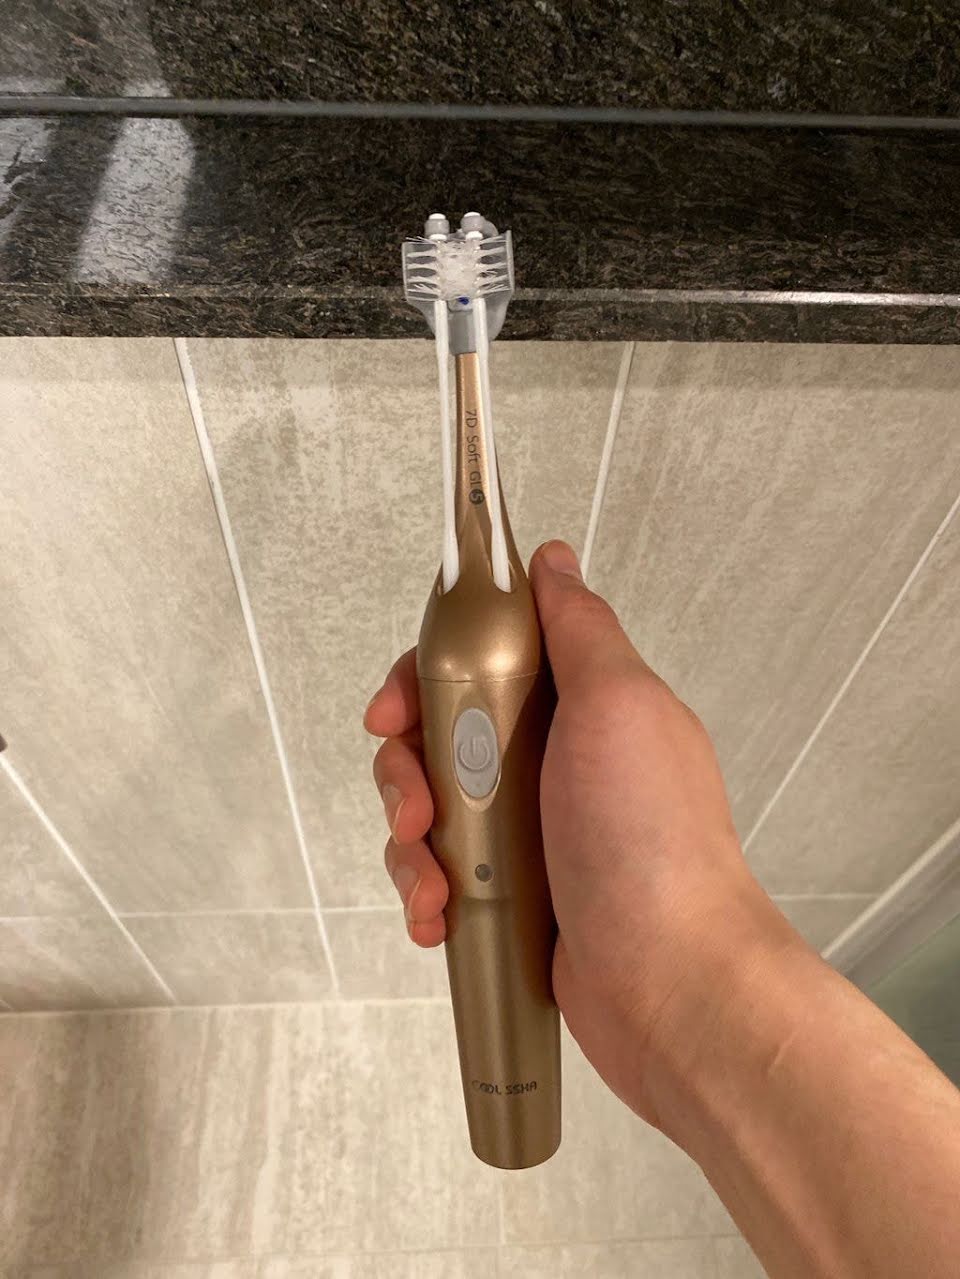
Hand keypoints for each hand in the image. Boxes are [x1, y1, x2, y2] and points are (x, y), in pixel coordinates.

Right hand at [364, 540, 792, 1125]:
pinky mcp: (512, 897)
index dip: (426, 677)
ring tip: (432, 885)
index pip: (479, 662)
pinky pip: (442, 877)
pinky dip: (428, 895)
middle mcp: (551, 762)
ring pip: (432, 811)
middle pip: (440, 739)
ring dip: (411, 845)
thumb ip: (579, 627)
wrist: (671, 980)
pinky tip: (437, 921)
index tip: (395, 710)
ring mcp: (531, 834)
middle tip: (413, 812)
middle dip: (406, 773)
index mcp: (579, 706)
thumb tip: (552, 558)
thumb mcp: (620, 703)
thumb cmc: (647, 835)